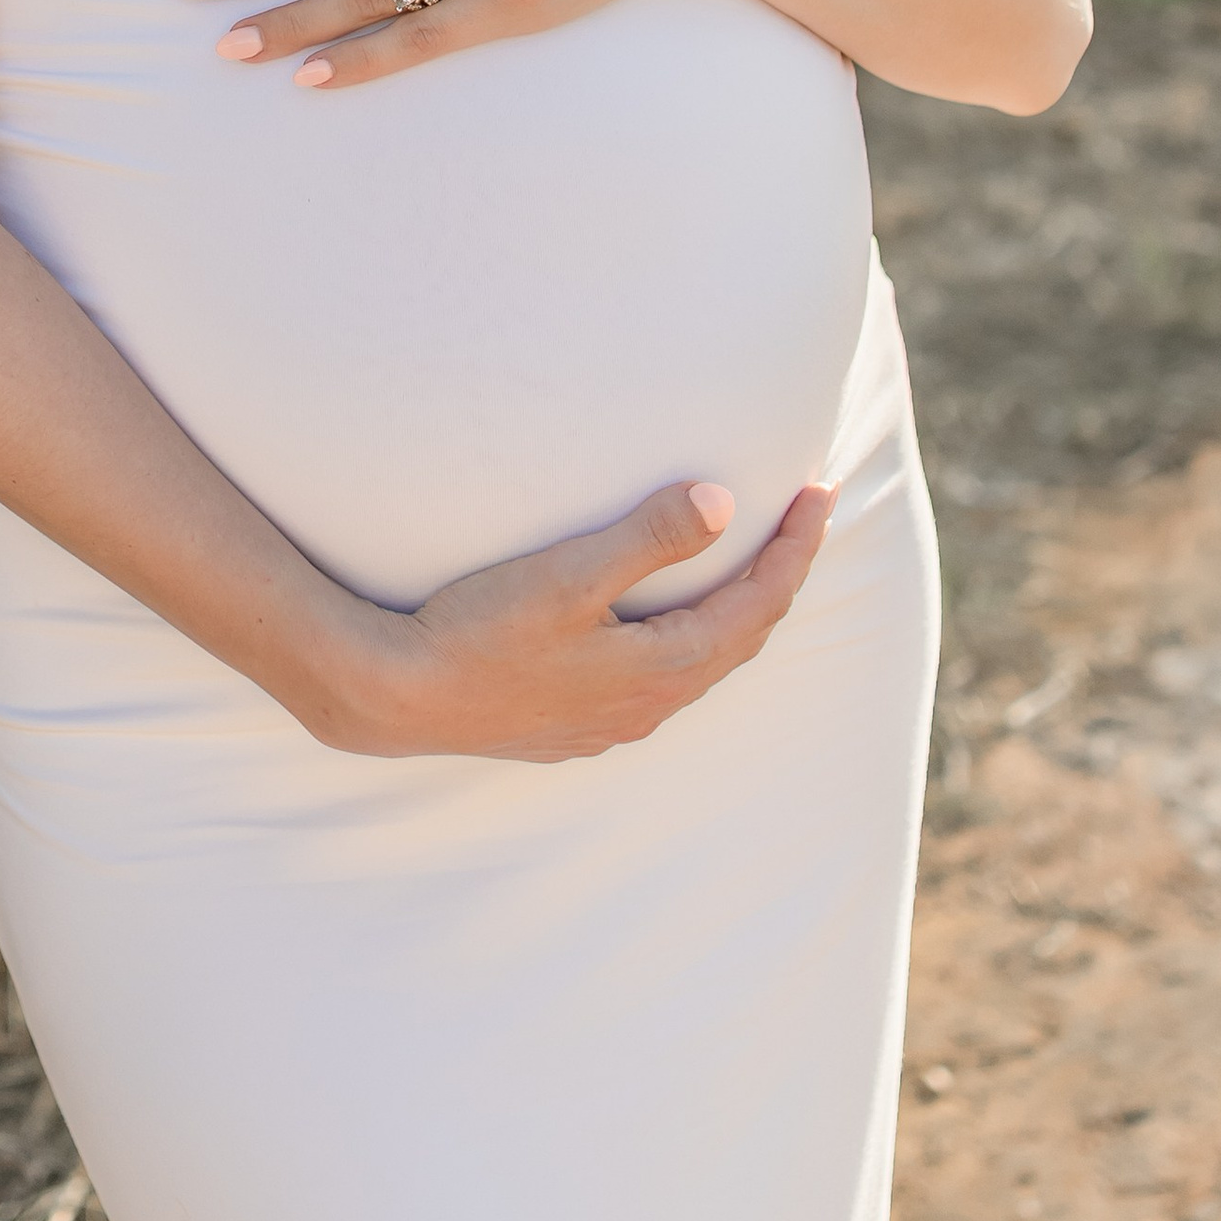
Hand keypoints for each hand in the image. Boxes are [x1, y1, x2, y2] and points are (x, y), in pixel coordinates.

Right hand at [318, 476, 838, 761]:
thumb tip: (724, 503)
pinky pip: (660, 679)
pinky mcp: (577, 725)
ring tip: (747, 560)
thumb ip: (648, 538)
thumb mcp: (567, 574)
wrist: (400, 696)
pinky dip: (688, 637)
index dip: (795, 550)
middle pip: (739, 637)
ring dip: (734, 609)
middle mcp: (647, 706)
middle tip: (802, 518)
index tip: (820, 494)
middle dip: (776, 575)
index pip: (756, 606)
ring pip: (700, 662)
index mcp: (659, 668)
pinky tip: (665, 618)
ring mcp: (612, 723)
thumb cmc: (479, 630)